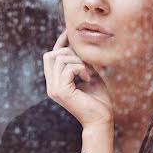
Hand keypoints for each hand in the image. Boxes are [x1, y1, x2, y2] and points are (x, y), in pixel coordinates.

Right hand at [43, 29, 114, 152]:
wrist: (101, 120)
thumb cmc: (99, 100)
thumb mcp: (90, 75)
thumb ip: (81, 62)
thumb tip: (76, 45)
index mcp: (55, 82)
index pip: (51, 56)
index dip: (60, 42)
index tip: (69, 32)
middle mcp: (50, 85)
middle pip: (51, 54)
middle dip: (69, 53)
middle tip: (85, 63)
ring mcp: (53, 88)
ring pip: (59, 59)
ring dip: (77, 61)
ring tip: (88, 73)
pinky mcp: (60, 91)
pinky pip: (68, 68)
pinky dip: (81, 69)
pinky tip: (88, 78)